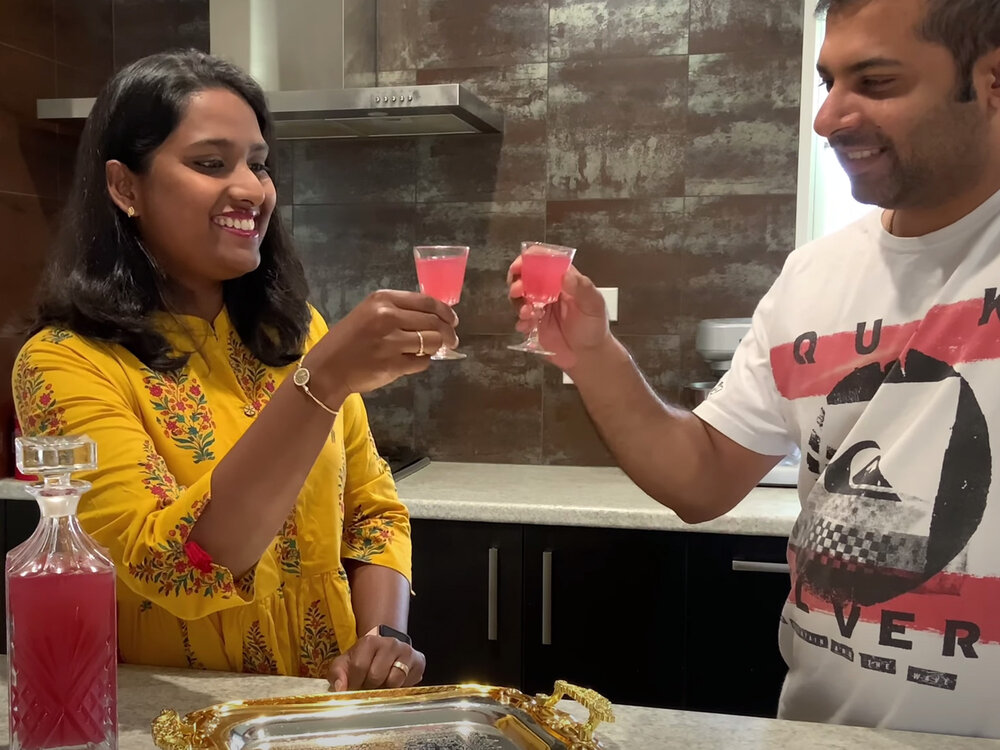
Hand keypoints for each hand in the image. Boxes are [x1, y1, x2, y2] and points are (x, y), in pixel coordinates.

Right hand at [309, 290, 458, 397]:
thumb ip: (398, 311)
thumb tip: (434, 317)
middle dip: (447, 333)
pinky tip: (410, 362)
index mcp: (383, 300)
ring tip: (427, 351)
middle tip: (450, 340)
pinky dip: (421, 362)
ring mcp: (391, 341)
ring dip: (435, 348)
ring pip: (432, 342)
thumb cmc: (348, 341)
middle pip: (434, 322)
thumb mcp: (369, 314)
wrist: (327, 369)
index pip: (427, 302)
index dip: (445, 312)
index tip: (453, 321)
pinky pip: (422, 362)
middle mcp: (388, 317)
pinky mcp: (393, 364)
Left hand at [326, 633, 425, 690]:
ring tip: (381, 685)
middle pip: (377, 676)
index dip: (354, 682)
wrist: (385, 650)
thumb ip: (337, 674)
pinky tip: (395, 683)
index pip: (359, 667)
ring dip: (385, 689)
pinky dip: (400, 688)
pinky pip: (408, 684)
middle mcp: (390, 643)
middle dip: (370, 687)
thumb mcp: (344, 663)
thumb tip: (340, 689)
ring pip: (394, 681)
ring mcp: (407, 651)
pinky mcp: (419, 661)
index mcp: (369, 641)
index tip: (354, 686)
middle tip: (368, 686)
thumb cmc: (362, 659)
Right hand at [506, 257, 610, 369]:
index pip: (545, 261)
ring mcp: (540, 306)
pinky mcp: (534, 323)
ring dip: (518, 302)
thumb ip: (582, 288)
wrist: (589, 355)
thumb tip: (565, 274)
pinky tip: (526, 326)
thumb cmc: (594, 327)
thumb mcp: (594, 305)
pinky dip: (520, 321)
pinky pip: (520, 318)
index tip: (521, 265)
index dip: (531, 259)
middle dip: (517, 280)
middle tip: (518, 290)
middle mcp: (549, 290)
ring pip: (520, 296)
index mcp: (564, 279)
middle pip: (526, 276)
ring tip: (527, 313)